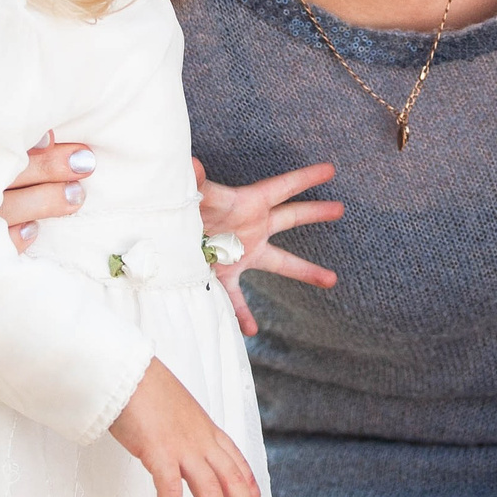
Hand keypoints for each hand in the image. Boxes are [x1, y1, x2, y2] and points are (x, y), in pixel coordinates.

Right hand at [0, 132, 97, 359]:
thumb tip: (31, 126)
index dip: (21, 139)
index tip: (52, 131)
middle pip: (1, 173)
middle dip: (46, 166)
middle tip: (86, 160)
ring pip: (1, 211)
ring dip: (42, 203)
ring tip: (77, 196)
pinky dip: (8, 243)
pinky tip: (32, 237)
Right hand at [107, 358, 260, 496]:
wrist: (126, 370)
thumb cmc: (142, 385)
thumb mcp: (174, 405)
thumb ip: (181, 426)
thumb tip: (175, 438)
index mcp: (206, 427)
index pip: (237, 460)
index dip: (249, 485)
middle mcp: (201, 438)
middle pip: (232, 479)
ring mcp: (183, 446)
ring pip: (210, 490)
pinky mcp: (160, 452)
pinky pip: (170, 491)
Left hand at [191, 158, 344, 335]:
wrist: (157, 241)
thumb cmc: (179, 211)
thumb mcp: (194, 197)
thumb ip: (197, 183)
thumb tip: (192, 165)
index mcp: (248, 205)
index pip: (283, 188)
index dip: (306, 178)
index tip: (330, 169)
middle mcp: (250, 228)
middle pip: (290, 217)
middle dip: (314, 212)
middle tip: (340, 208)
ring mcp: (240, 252)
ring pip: (280, 262)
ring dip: (305, 270)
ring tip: (331, 280)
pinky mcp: (223, 274)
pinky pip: (238, 298)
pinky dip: (243, 314)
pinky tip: (252, 331)